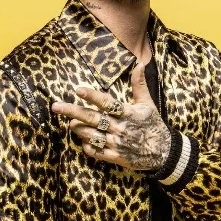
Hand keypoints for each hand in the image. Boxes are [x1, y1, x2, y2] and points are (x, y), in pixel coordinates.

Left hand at [51, 60, 171, 171]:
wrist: (163, 152)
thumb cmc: (153, 124)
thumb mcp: (148, 104)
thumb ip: (139, 85)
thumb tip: (140, 63)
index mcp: (128, 113)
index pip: (107, 103)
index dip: (92, 96)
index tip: (78, 89)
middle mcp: (121, 128)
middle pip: (93, 118)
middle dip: (72, 112)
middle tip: (56, 107)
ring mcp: (117, 144)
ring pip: (91, 135)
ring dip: (78, 128)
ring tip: (70, 123)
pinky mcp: (115, 158)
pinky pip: (96, 152)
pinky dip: (86, 145)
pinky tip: (83, 140)